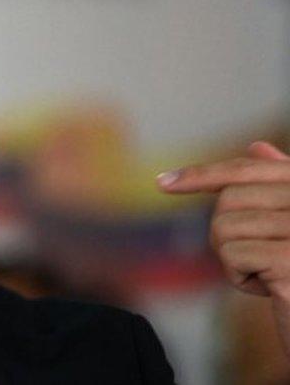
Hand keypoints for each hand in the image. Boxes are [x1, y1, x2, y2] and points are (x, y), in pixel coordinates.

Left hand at [157, 140, 289, 354]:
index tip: (161, 183)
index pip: (246, 170)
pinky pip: (231, 254)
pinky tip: (271, 290)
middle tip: (259, 261)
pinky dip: (239, 277)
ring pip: (224, 226)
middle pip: (228, 199)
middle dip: (227, 234)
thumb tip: (257, 147)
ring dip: (233, 259)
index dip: (201, 174)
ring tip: (269, 275)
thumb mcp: (289, 227)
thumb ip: (277, 188)